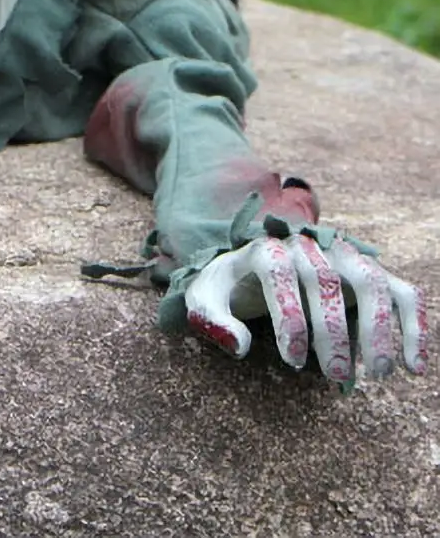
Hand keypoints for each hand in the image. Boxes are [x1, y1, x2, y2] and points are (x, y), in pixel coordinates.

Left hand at [185, 235, 426, 381]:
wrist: (249, 268)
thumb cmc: (228, 287)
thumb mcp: (205, 299)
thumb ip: (211, 319)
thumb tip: (240, 346)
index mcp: (264, 248)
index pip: (280, 274)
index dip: (290, 318)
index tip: (294, 361)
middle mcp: (306, 245)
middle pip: (327, 281)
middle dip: (334, 331)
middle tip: (337, 375)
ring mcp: (341, 255)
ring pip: (371, 281)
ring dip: (380, 328)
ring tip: (377, 373)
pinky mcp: (367, 272)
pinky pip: (400, 290)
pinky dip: (413, 324)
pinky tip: (413, 365)